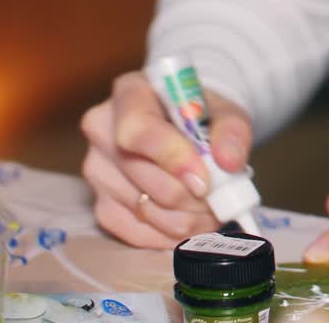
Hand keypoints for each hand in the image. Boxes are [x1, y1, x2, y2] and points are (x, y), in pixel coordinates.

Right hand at [80, 70, 253, 247]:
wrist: (185, 128)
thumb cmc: (201, 116)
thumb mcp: (225, 112)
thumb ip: (232, 131)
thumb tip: (229, 161)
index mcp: (129, 93)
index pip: (138, 130)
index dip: (172, 158)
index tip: (204, 181)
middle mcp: (102, 130)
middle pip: (145, 177)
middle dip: (192, 196)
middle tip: (221, 198)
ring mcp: (96, 170)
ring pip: (145, 210)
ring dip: (187, 218)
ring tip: (211, 208)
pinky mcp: (100, 204)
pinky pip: (135, 233)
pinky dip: (170, 234)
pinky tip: (190, 222)